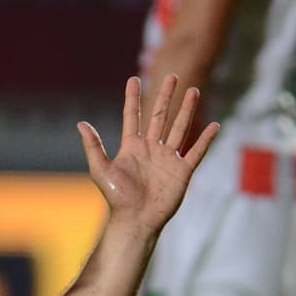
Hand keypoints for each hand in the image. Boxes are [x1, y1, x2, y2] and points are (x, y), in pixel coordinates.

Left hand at [78, 74, 217, 232]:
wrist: (135, 220)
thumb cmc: (116, 198)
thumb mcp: (101, 169)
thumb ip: (93, 146)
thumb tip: (80, 123)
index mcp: (132, 146)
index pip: (133, 116)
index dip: (133, 98)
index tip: (134, 79)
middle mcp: (151, 149)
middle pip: (160, 116)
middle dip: (165, 96)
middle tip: (172, 76)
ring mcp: (168, 158)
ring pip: (180, 128)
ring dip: (187, 109)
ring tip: (193, 90)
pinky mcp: (182, 171)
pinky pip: (197, 151)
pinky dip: (206, 139)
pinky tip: (215, 126)